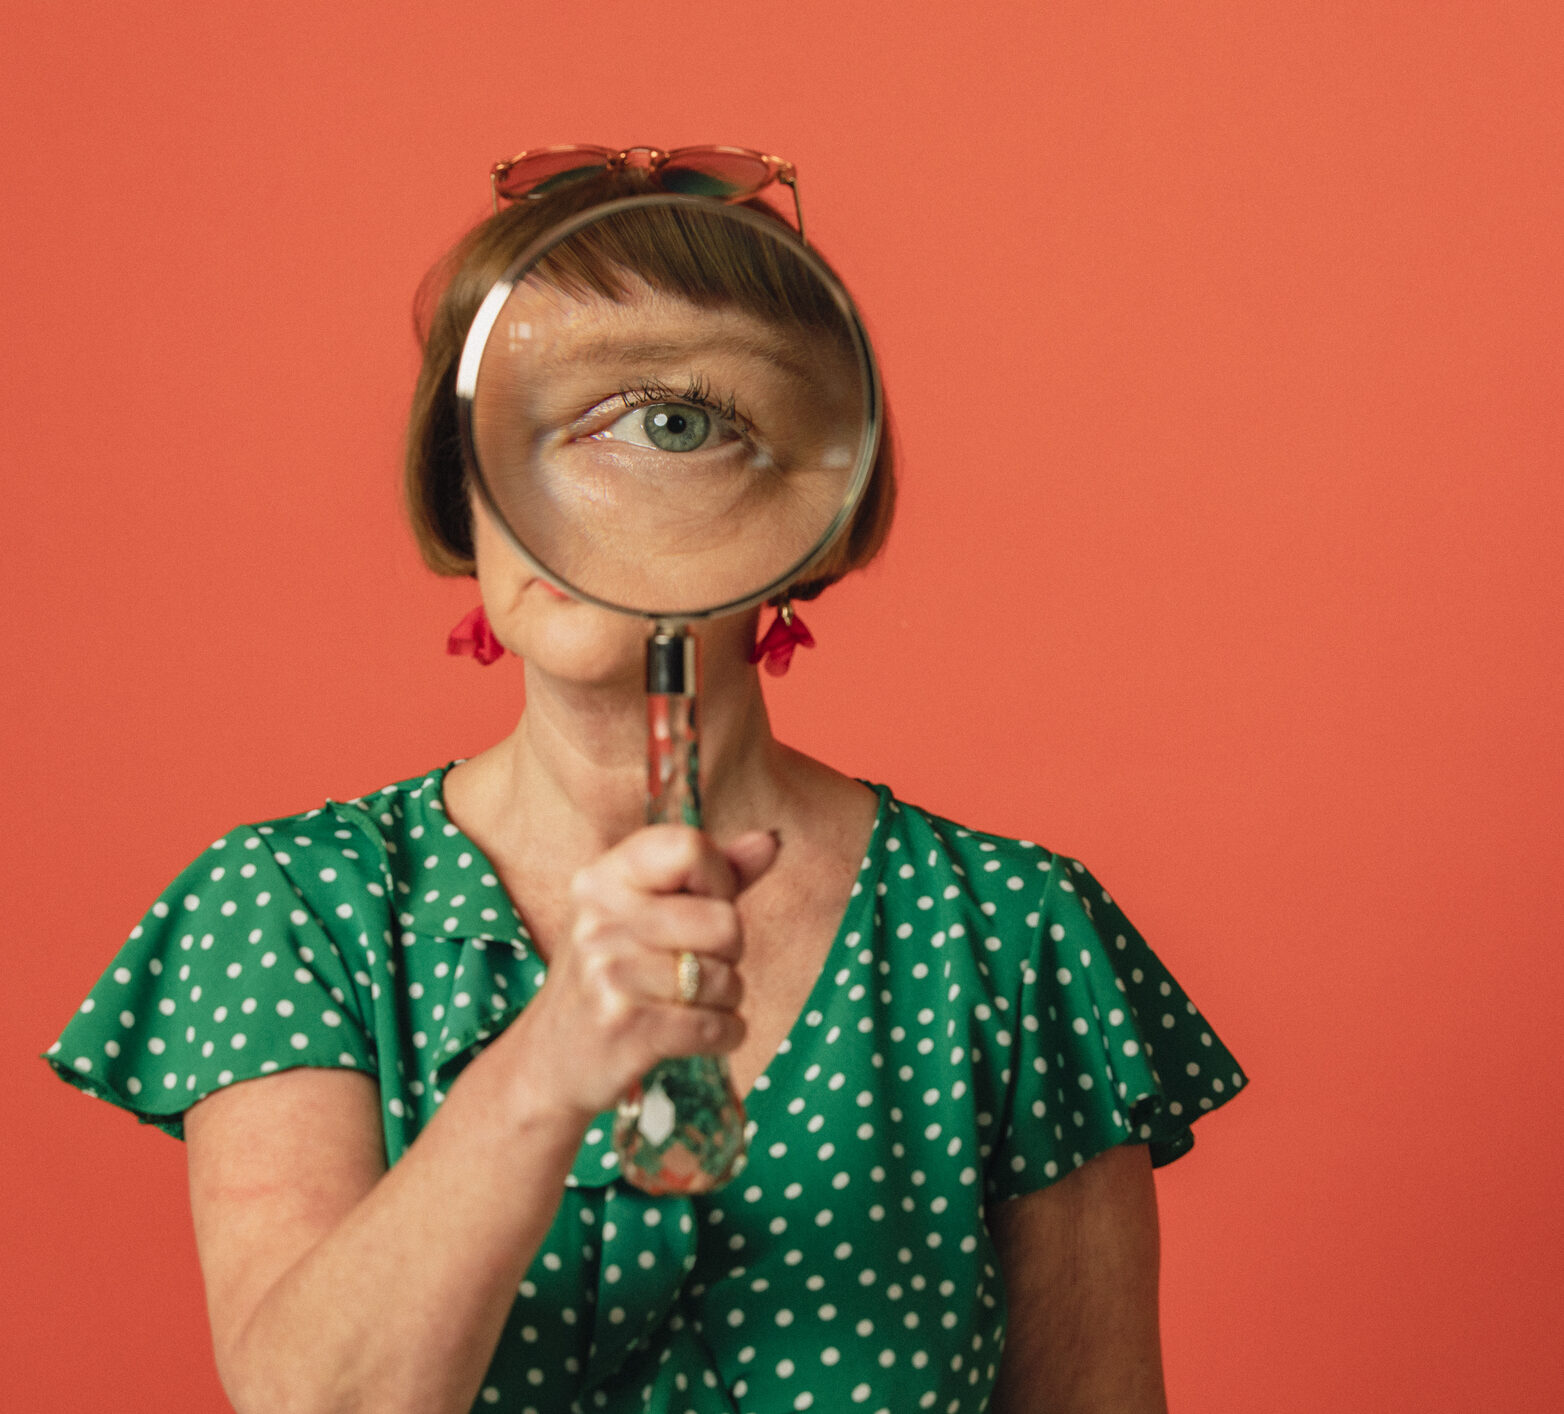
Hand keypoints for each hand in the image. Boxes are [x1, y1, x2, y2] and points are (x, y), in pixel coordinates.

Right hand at [507, 824, 779, 1121]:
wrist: (550, 1061)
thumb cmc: (611, 976)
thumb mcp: (645, 913)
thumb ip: (713, 874)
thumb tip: (771, 841)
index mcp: (603, 877)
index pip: (689, 847)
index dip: (718, 880)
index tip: (704, 906)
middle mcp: (600, 918)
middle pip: (724, 921)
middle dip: (729, 952)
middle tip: (694, 967)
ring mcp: (609, 972)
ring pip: (725, 978)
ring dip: (725, 999)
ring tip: (690, 1003)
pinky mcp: (626, 1026)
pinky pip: (717, 1026)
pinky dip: (725, 1034)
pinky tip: (700, 1034)